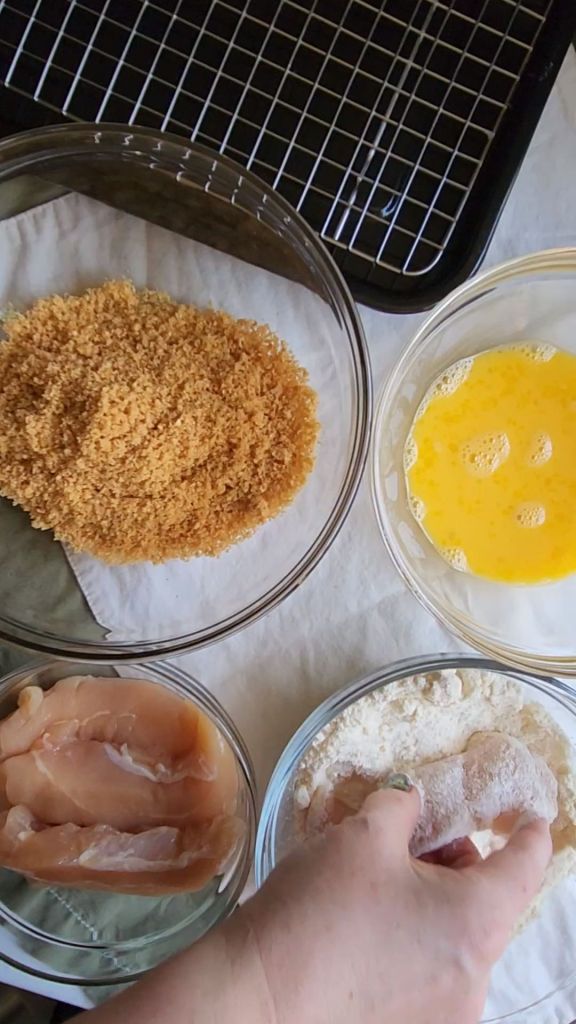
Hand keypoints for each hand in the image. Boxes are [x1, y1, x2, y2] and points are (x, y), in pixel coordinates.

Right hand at [243, 784, 551, 1023]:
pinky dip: (416, 942)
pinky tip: (370, 927)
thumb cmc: (319, 908)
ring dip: (434, 904)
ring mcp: (446, 1013)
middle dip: (457, 865)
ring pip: (459, 941)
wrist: (260, 995)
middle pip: (487, 904)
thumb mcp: (364, 835)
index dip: (528, 833)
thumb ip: (402, 807)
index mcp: (476, 922)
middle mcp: (475, 978)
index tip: (525, 816)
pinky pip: (433, 973)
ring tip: (380, 883)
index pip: (526, 868)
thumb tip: (413, 802)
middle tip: (412, 841)